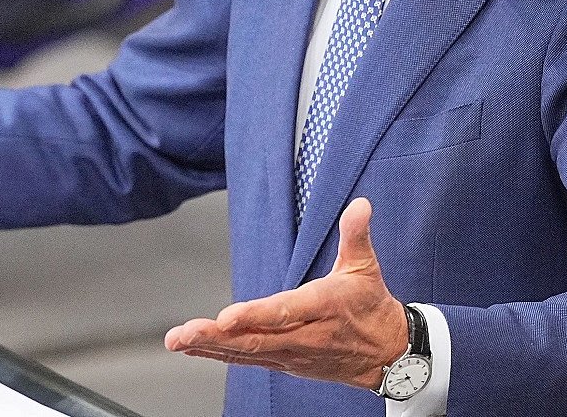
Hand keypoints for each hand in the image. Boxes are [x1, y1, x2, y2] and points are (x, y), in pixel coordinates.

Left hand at [165, 198, 407, 390]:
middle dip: (216, 336)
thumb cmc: (371, 306)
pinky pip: (247, 359)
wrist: (389, 355)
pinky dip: (219, 355)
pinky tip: (192, 348)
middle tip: (183, 333)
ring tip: (177, 340)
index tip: (225, 317)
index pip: (285, 312)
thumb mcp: (366, 267)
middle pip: (256, 337)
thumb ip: (356, 234)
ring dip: (209, 347)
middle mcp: (304, 334)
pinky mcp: (285, 362)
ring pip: (246, 352)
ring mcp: (292, 353)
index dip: (255, 315)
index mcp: (322, 307)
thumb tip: (360, 203)